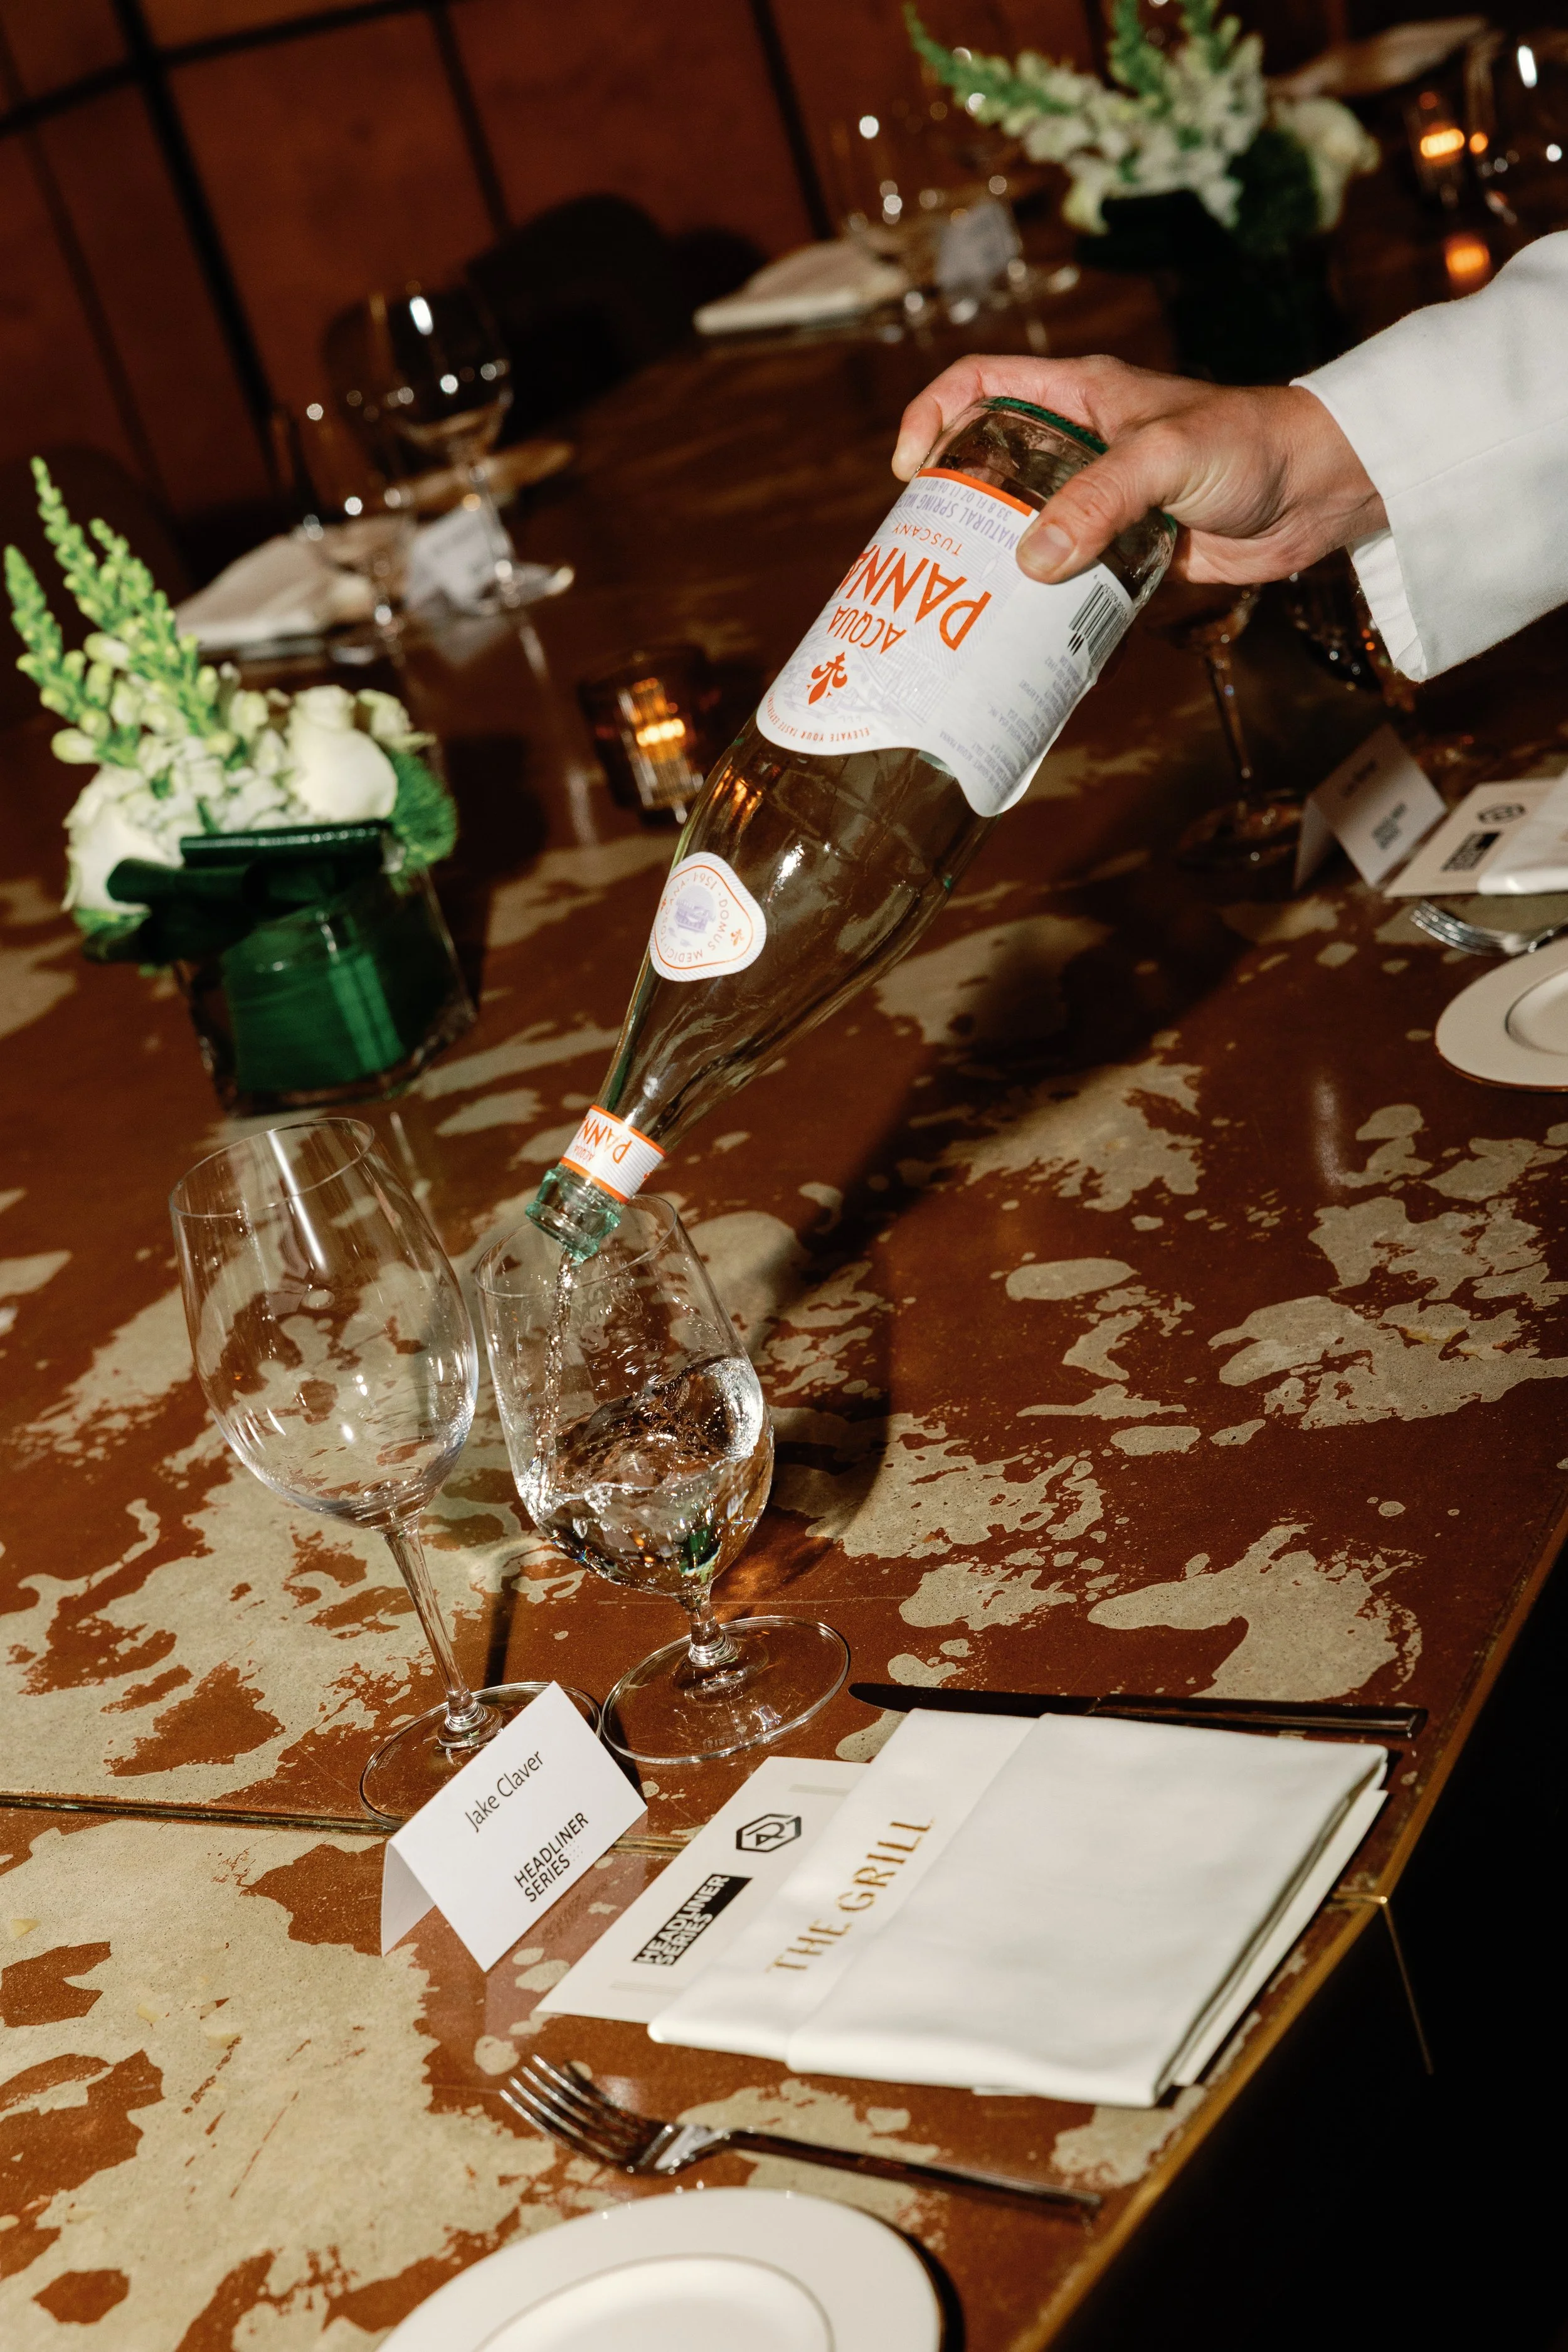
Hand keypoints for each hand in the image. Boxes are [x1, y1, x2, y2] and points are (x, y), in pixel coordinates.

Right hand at [891, 354, 1386, 586]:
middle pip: (990, 463)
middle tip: (927, 557)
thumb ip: (1100, 501)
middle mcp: (1082, 444)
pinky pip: (1072, 577)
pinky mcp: (1128, 550)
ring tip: (966, 604)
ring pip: (1028, 528)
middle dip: (953, 507)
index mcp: (1079, 396)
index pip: (981, 382)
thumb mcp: (1166, 457)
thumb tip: (1033, 560)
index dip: (934, 415)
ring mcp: (1103, 500)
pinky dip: (1050, 605)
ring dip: (999, 565)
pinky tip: (1031, 633)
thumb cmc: (1251, 446)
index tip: (912, 470)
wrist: (1321, 491)